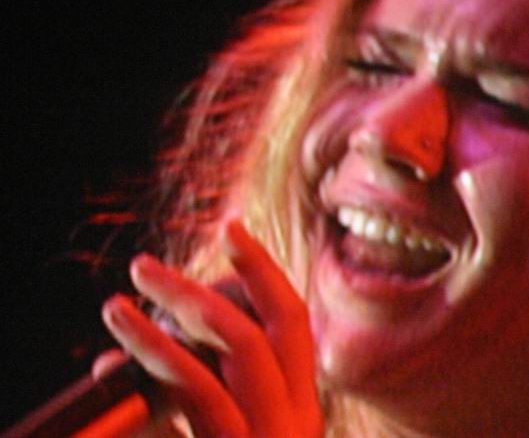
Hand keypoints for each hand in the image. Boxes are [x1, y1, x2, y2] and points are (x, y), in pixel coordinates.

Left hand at [99, 220, 322, 437]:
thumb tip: (111, 364)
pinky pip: (197, 385)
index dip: (265, 271)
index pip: (293, 324)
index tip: (233, 229)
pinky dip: (156, 348)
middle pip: (286, 319)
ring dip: (185, 297)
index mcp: (298, 414)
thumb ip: (168, 399)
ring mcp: (275, 437)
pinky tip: (120, 328)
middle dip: (246, 264)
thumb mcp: (202, 434)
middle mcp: (299, 422)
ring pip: (242, 340)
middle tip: (200, 238)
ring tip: (136, 279)